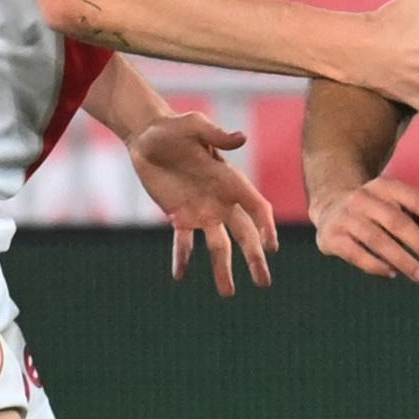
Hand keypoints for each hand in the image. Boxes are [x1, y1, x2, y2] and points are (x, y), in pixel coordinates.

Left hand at [128, 110, 277, 295]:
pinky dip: (183, 258)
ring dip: (223, 269)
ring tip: (228, 293)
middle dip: (254, 258)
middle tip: (264, 283)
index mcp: (230, 180)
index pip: (256, 207)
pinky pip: (184, 242)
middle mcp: (221, 200)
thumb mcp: (194, 125)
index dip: (266, 226)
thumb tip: (242, 139)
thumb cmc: (173, 127)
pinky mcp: (179, 216)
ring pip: (218, 245)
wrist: (146, 137)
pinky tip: (181, 275)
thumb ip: (216, 134)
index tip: (271, 247)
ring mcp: (202, 211)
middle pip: (244, 234)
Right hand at [312, 174, 418, 281]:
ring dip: (402, 259)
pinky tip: (392, 273)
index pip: (418, 201)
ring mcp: (346, 217)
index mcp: (387, 187)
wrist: (331, 204)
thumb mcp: (404, 211)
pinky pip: (356, 254)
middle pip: (398, 222)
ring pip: (377, 240)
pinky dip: (376, 265)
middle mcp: (364, 198)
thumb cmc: (380, 212)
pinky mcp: (331, 237)